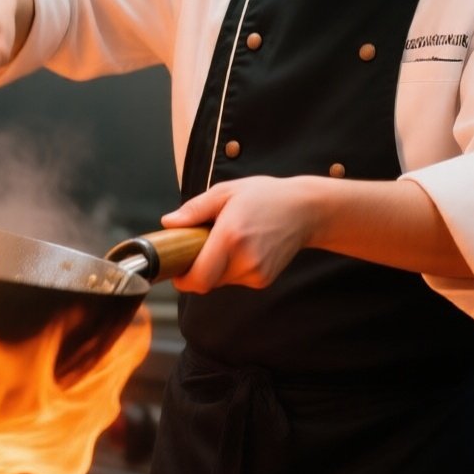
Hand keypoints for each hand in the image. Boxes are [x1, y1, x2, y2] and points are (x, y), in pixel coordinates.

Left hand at [161, 176, 322, 292]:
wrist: (305, 210)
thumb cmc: (264, 197)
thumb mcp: (225, 192)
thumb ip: (194, 209)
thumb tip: (168, 223)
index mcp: (230, 237)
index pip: (199, 278)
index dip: (183, 280)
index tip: (176, 269)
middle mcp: (245, 260)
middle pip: (207, 281)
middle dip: (198, 268)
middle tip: (201, 245)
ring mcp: (257, 273)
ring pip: (220, 281)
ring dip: (215, 268)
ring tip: (228, 241)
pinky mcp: (264, 279)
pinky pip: (236, 280)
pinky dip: (231, 268)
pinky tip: (243, 248)